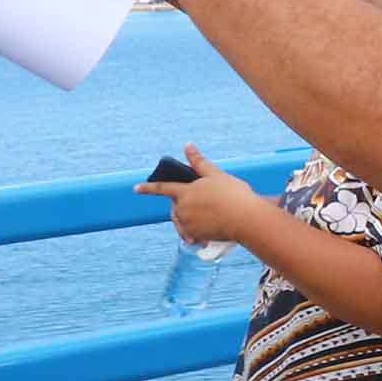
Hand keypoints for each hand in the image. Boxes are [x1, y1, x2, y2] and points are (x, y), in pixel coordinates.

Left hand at [134, 144, 261, 246]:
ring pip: (182, 221)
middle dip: (182, 205)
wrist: (246, 219)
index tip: (135, 188)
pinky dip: (196, 233)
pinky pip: (191, 234)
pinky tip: (207, 234)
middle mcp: (183, 209)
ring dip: (190, 219)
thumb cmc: (233, 195)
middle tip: (203, 204)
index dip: (148, 187)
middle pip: (175, 207)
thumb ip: (199, 162)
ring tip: (207, 218)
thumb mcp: (216, 175)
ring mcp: (188, 224)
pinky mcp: (197, 235)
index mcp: (185, 192)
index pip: (162, 188)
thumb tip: (188, 145)